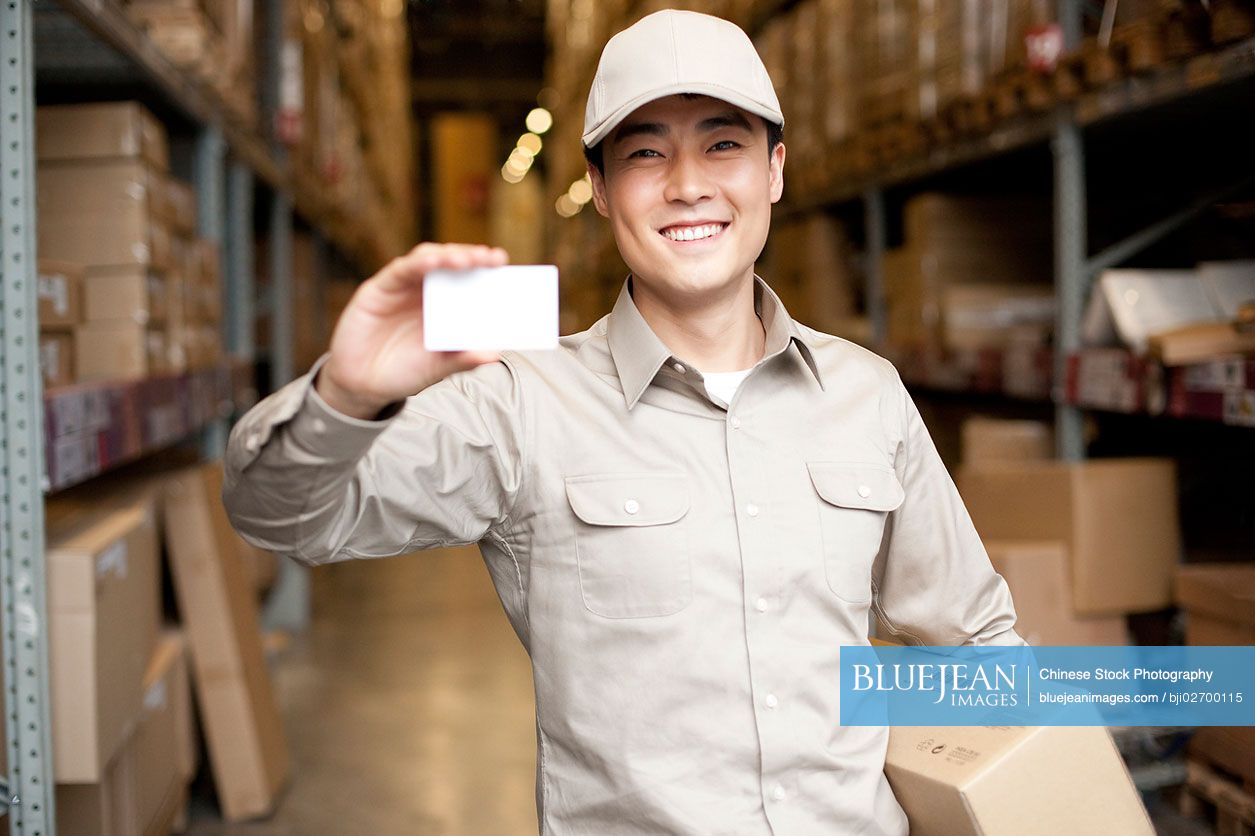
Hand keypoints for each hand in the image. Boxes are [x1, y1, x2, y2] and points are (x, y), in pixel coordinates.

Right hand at [316, 243, 508, 418]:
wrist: (362, 386)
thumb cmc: (404, 372)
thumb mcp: (438, 367)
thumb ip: (462, 359)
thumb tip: (494, 354)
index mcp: (443, 305)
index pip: (467, 279)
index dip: (484, 269)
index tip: (503, 264)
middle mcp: (424, 291)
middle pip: (450, 263)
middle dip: (473, 257)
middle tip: (493, 258)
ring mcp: (402, 288)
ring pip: (427, 259)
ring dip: (449, 255)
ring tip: (469, 259)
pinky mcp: (378, 289)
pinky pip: (400, 271)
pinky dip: (419, 263)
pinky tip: (434, 262)